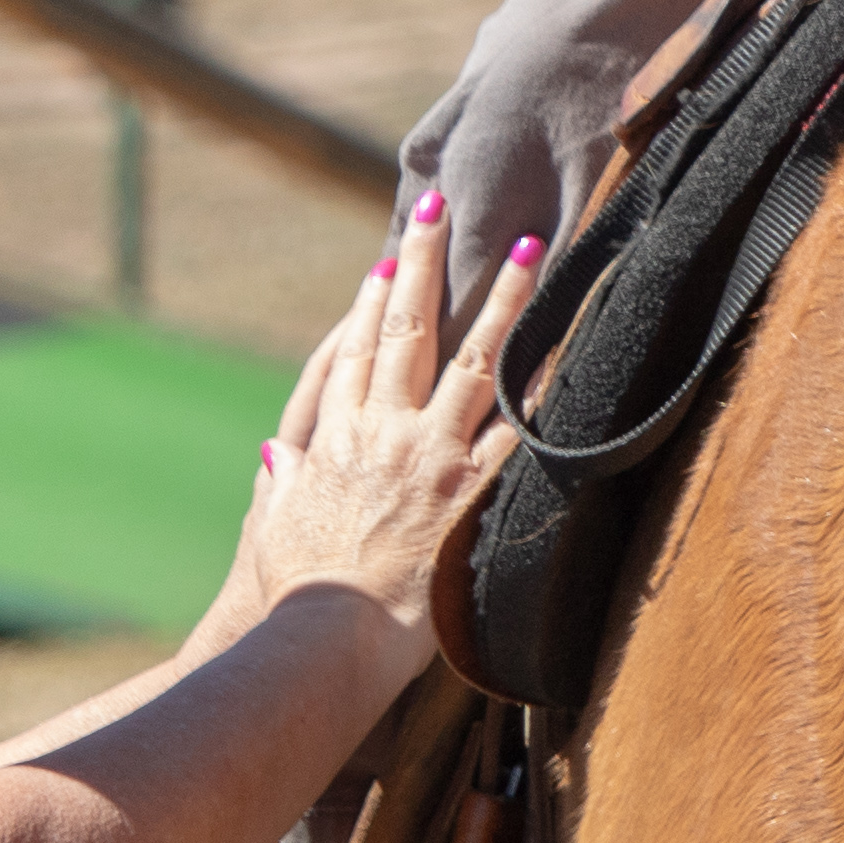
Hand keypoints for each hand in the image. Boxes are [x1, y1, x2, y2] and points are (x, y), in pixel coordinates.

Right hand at [243, 194, 541, 662]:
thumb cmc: (291, 595)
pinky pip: (517, 430)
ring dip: (505, 298)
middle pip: (408, 330)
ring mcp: (430, 457)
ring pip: (476, 360)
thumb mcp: (274, 529)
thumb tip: (275, 456)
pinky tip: (570, 349)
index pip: (353, 353)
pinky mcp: (469, 492)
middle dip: (424, 262)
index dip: (369, 304)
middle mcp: (384, 434)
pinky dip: (543, 391)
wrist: (321, 637)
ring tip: (530, 246)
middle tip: (437, 205)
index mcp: (335, 440)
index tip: (384, 262)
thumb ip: (282, 485)